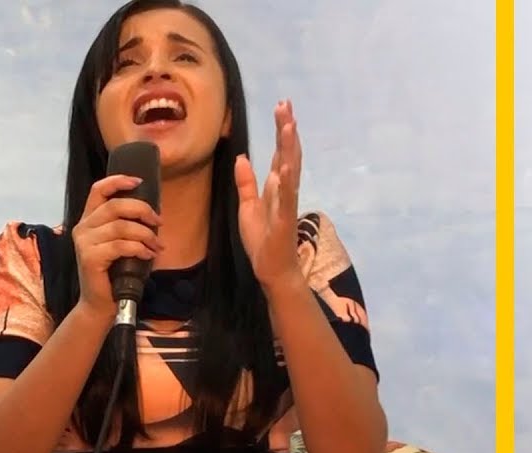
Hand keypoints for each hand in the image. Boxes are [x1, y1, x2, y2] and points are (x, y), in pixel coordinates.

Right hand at [70, 175, 163, 316]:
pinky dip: (139, 249)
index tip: (139, 181)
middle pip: (115, 205)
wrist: (101, 304)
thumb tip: (152, 212)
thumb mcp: (121, 243)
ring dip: (145, 235)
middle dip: (142, 210)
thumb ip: (127, 225)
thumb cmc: (114, 273)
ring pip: (121, 226)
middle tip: (158, 222)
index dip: (118, 181)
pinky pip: (121, 245)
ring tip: (156, 246)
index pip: (98, 190)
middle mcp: (82, 228)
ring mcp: (84, 243)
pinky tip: (148, 256)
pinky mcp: (90, 258)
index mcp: (88, 220)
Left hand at [236, 100, 303, 291]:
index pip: (280, 152)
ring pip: (290, 169)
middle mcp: (285, 189)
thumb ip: (246, 182)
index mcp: (276, 186)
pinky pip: (286, 197)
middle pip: (287, 153)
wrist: (271, 268)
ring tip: (289, 125)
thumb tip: (242, 157)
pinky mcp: (283, 218)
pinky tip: (287, 165)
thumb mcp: (247, 206)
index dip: (281, 130)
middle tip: (285, 104)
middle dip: (286, 129)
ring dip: (289, 147)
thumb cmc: (262, 239)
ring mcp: (286, 202)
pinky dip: (287, 181)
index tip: (281, 107)